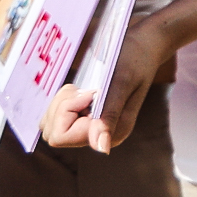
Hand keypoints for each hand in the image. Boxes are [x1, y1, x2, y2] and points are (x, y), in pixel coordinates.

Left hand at [43, 12, 170, 152]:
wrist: (143, 47)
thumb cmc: (134, 59)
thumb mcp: (121, 83)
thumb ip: (109, 115)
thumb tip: (102, 149)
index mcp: (111, 134)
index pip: (63, 136)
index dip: (68, 111)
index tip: (88, 91)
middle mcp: (100, 137)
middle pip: (55, 134)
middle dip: (62, 107)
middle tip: (84, 87)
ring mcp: (92, 129)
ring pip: (53, 126)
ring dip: (62, 103)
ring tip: (85, 87)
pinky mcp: (85, 120)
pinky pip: (57, 119)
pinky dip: (63, 102)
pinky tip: (81, 90)